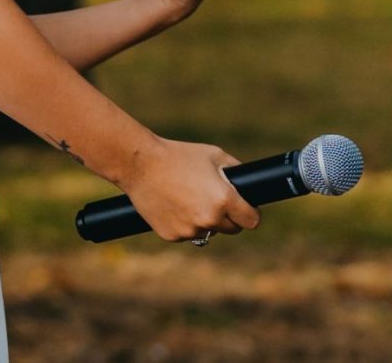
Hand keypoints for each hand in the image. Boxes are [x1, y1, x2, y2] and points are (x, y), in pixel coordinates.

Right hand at [116, 137, 259, 242]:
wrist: (140, 165)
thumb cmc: (178, 156)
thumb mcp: (214, 155)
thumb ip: (235, 171)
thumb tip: (247, 183)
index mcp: (224, 200)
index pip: (251, 220)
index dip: (250, 213)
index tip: (246, 210)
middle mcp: (209, 219)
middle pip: (231, 229)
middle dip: (228, 217)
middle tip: (214, 200)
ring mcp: (190, 231)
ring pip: (207, 232)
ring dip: (204, 221)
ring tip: (188, 198)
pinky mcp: (172, 236)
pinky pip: (186, 233)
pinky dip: (184, 223)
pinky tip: (173, 204)